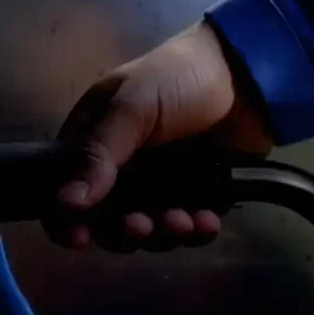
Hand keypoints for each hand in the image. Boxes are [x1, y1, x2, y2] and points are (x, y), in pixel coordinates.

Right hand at [46, 22, 275, 252]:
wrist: (248, 76)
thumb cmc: (179, 79)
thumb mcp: (133, 106)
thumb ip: (99, 154)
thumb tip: (65, 203)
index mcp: (94, 142)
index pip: (67, 191)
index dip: (67, 219)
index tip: (79, 237)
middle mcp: (122, 170)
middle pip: (107, 222)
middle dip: (123, 232)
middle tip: (140, 226)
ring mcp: (160, 185)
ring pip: (149, 230)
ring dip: (162, 234)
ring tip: (182, 220)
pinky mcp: (197, 195)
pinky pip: (189, 227)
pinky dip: (196, 230)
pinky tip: (206, 221)